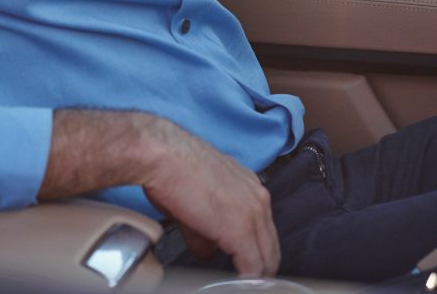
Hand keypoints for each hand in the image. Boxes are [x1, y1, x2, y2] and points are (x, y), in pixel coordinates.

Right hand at [142, 119, 279, 277]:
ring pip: (266, 260)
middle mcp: (258, 198)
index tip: (242, 267)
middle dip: (258, 270)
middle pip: (270, 249)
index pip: (264, 232)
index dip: (254, 256)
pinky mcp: (240, 231)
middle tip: (241, 280)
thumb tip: (208, 249)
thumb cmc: (174, 169)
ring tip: (234, 282)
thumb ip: (208, 230)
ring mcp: (253, 214)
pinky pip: (252, 268)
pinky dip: (243, 281)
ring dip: (251, 275)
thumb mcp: (198, 201)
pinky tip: (232, 285)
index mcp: (251, 188)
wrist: (165, 156)